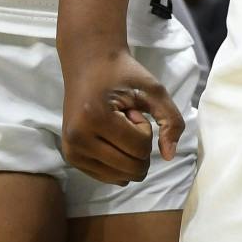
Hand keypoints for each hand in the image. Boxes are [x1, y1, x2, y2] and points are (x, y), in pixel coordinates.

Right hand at [59, 46, 182, 184]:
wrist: (89, 64)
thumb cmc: (123, 74)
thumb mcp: (154, 90)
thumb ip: (171, 120)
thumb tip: (170, 156)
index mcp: (95, 118)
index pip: (140, 148)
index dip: (146, 128)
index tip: (133, 109)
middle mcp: (78, 139)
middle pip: (130, 167)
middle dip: (139, 145)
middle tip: (126, 119)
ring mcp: (71, 152)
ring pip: (120, 176)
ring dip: (128, 154)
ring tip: (117, 126)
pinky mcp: (70, 158)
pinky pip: (107, 177)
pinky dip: (118, 162)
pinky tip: (109, 137)